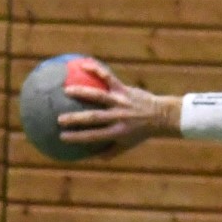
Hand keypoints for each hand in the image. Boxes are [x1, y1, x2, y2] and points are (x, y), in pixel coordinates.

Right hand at [56, 59, 170, 156]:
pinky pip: (109, 78)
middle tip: (59, 118)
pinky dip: (97, 70)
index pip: (94, 136)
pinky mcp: (125, 89)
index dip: (78, 137)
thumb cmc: (141, 132)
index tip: (62, 136)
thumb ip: (111, 152)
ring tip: (66, 90)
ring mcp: (122, 102)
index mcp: (118, 132)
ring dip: (83, 92)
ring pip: (100, 96)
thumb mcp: (128, 145)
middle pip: (94, 117)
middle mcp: (119, 117)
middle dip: (76, 118)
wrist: (162, 116)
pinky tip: (82, 63)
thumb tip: (92, 158)